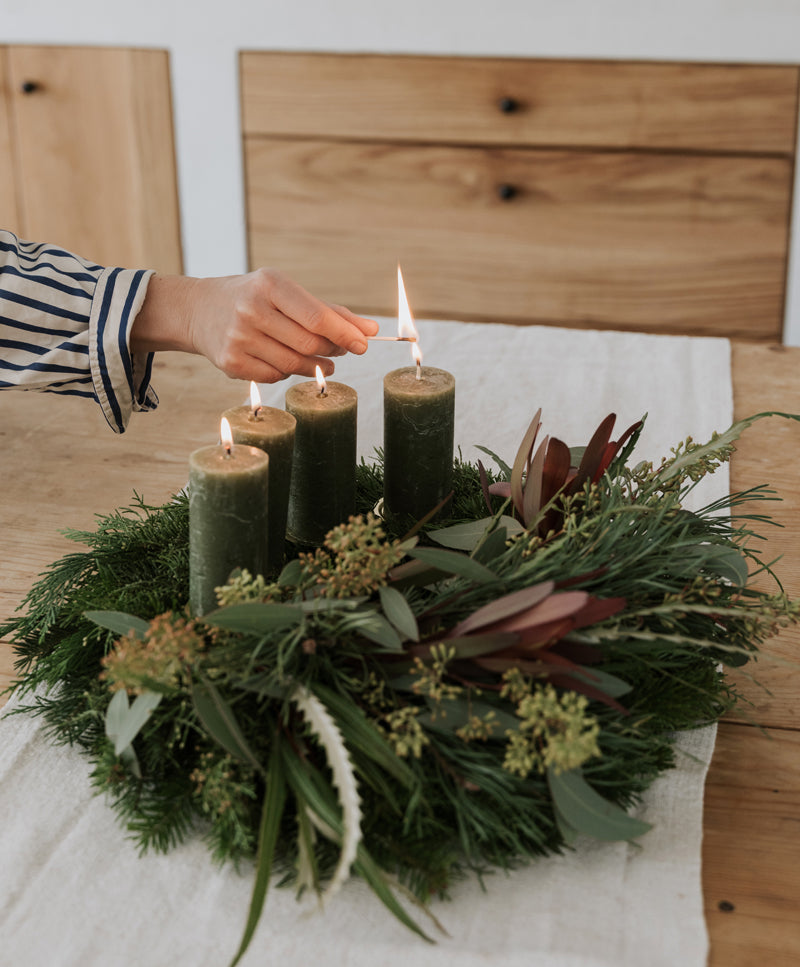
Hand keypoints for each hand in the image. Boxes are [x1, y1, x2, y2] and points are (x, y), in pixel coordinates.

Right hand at [131, 268, 377, 381]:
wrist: (198, 310)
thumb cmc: (254, 298)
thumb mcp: (287, 293)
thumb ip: (329, 311)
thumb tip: (371, 330)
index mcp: (269, 284)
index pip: (316, 316)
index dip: (344, 333)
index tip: (364, 343)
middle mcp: (251, 310)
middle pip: (309, 343)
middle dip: (332, 350)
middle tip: (340, 351)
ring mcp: (239, 338)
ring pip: (294, 364)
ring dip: (314, 365)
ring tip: (319, 360)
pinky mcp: (231, 363)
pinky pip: (275, 376)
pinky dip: (287, 372)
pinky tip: (285, 361)